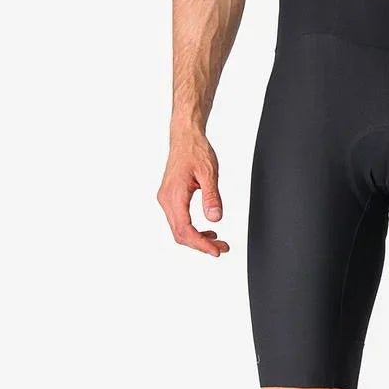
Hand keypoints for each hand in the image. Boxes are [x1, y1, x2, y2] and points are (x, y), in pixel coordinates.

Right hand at [157, 130, 229, 256]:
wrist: (185, 137)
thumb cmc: (195, 151)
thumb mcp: (209, 173)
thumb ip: (212, 197)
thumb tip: (215, 219)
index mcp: (174, 194)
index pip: (184, 229)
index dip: (200, 244)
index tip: (215, 251)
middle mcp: (166, 199)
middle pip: (180, 234)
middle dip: (201, 245)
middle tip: (222, 248)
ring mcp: (167, 199)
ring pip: (178, 229)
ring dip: (197, 239)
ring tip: (218, 242)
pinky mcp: (170, 198)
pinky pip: (179, 221)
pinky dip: (193, 230)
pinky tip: (208, 231)